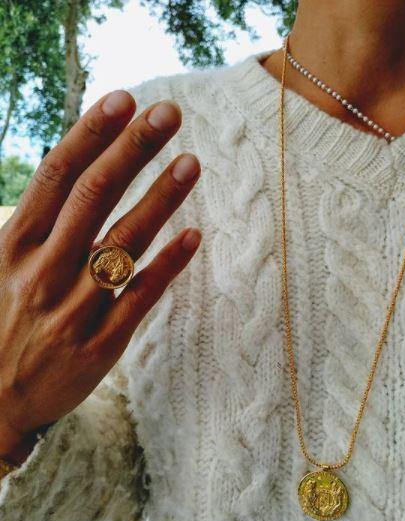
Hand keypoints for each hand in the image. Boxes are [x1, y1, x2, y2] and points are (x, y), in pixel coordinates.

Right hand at [0, 90, 200, 462]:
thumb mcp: (2, 267)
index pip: (55, 176)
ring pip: (122, 244)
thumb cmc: (2, 322)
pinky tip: (194, 237)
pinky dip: (168, 266)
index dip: (91, 134)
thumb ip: (38, 224)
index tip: (125, 99)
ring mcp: (71, 310)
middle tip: (169, 113)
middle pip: (93, 198)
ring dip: (160, 200)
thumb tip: (75, 172)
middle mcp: (42, 272)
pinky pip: (140, 299)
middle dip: (132, 151)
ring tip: (191, 163)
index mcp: (13, 246)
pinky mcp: (99, 346)